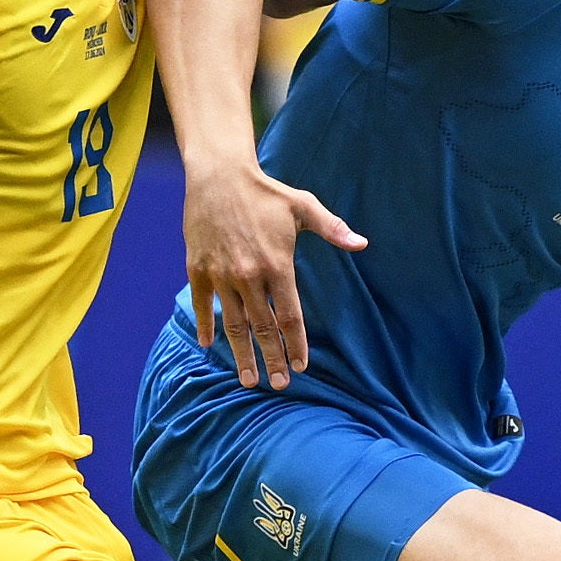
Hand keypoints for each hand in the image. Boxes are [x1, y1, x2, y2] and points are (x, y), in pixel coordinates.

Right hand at [185, 159, 364, 388]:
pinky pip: (202, 305)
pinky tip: (208, 345)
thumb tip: (362, 244)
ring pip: (233, 324)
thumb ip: (333, 229)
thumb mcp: (303, 206)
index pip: (290, 316)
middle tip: (279, 384)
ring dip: (241, 354)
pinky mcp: (198, 269)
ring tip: (248, 379)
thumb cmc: (265, 192)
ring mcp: (221, 275)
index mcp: (277, 265)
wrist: (218, 175)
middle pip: (263, 328)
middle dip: (272, 359)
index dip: (296, 344)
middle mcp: (249, 276)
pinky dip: (205, 325)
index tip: (301, 366)